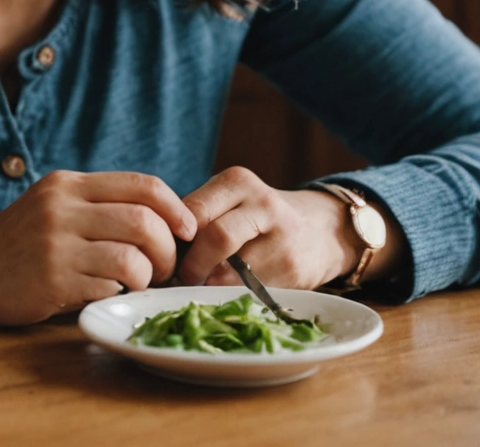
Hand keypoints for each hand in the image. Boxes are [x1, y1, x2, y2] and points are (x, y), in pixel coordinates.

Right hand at [0, 171, 196, 331]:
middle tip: (164, 270)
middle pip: (145, 220)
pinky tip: (104, 293)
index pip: (143, 184)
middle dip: (168, 251)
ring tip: (135, 285)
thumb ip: (97, 207)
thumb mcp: (53, 209)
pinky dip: (118, 293)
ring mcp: (55, 242)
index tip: (186, 232)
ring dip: (147, 277)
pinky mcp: (50, 278)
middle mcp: (61, 206)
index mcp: (67, 184)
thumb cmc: (18, 247)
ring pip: (133, 257)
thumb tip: (167, 221)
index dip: (176, 209)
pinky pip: (108, 286)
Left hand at [174, 168, 381, 289]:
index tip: (164, 253)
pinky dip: (232, 297)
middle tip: (180, 277)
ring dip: (209, 285)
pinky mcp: (294, 271)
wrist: (323, 230)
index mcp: (238, 182)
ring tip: (200, 287)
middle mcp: (264, 204)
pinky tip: (226, 295)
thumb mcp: (232, 201)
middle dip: (191, 264)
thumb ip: (198, 216)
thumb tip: (156, 249)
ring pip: (233, 271)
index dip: (173, 238)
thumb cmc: (258, 218)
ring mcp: (283, 239)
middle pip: (215, 237)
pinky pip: (251, 292)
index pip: (193, 210)